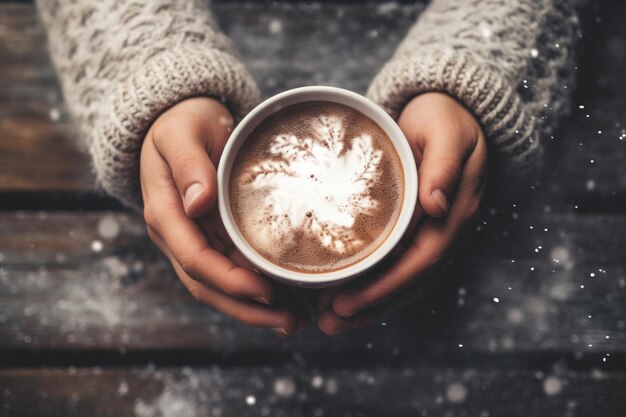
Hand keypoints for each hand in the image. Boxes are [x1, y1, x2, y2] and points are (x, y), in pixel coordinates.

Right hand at [140, 97, 307, 335]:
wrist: (181, 121)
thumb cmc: (182, 122)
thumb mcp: (181, 132)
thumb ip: (188, 164)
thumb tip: (198, 203)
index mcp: (166, 214)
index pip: (196, 260)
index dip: (230, 281)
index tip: (266, 291)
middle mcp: (178, 235)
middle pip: (208, 285)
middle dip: (247, 309)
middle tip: (290, 322)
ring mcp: (193, 238)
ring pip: (219, 285)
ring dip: (253, 307)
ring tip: (294, 320)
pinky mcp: (211, 236)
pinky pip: (231, 269)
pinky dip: (254, 288)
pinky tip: (284, 296)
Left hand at [317, 92, 486, 333]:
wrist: (451, 111)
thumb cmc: (445, 116)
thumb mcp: (446, 130)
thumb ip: (444, 165)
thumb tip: (438, 205)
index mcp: (455, 211)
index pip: (420, 261)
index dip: (385, 287)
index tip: (346, 303)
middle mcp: (446, 229)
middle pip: (410, 281)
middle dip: (370, 306)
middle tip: (327, 323)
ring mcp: (434, 231)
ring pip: (404, 280)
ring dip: (370, 305)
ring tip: (329, 320)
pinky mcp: (418, 228)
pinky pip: (398, 265)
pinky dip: (374, 284)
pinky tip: (346, 294)